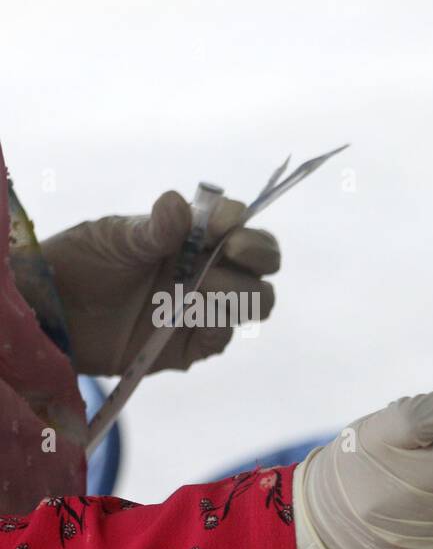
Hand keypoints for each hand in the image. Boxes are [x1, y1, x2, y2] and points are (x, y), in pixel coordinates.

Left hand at [40, 191, 279, 376]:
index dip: (240, 222)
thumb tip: (180, 204)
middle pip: (264, 261)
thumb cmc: (80, 264)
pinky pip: (224, 336)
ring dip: (237, 291)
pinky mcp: (194, 345)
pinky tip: (190, 314)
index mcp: (194, 236)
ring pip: (257, 300)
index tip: (222, 224)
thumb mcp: (112, 238)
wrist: (52, 315)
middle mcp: (209, 269)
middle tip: (232, 251)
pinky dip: (217, 324)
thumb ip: (152, 229)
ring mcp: (205, 308)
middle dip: (258, 253)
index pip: (239, 224)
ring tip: (199, 288)